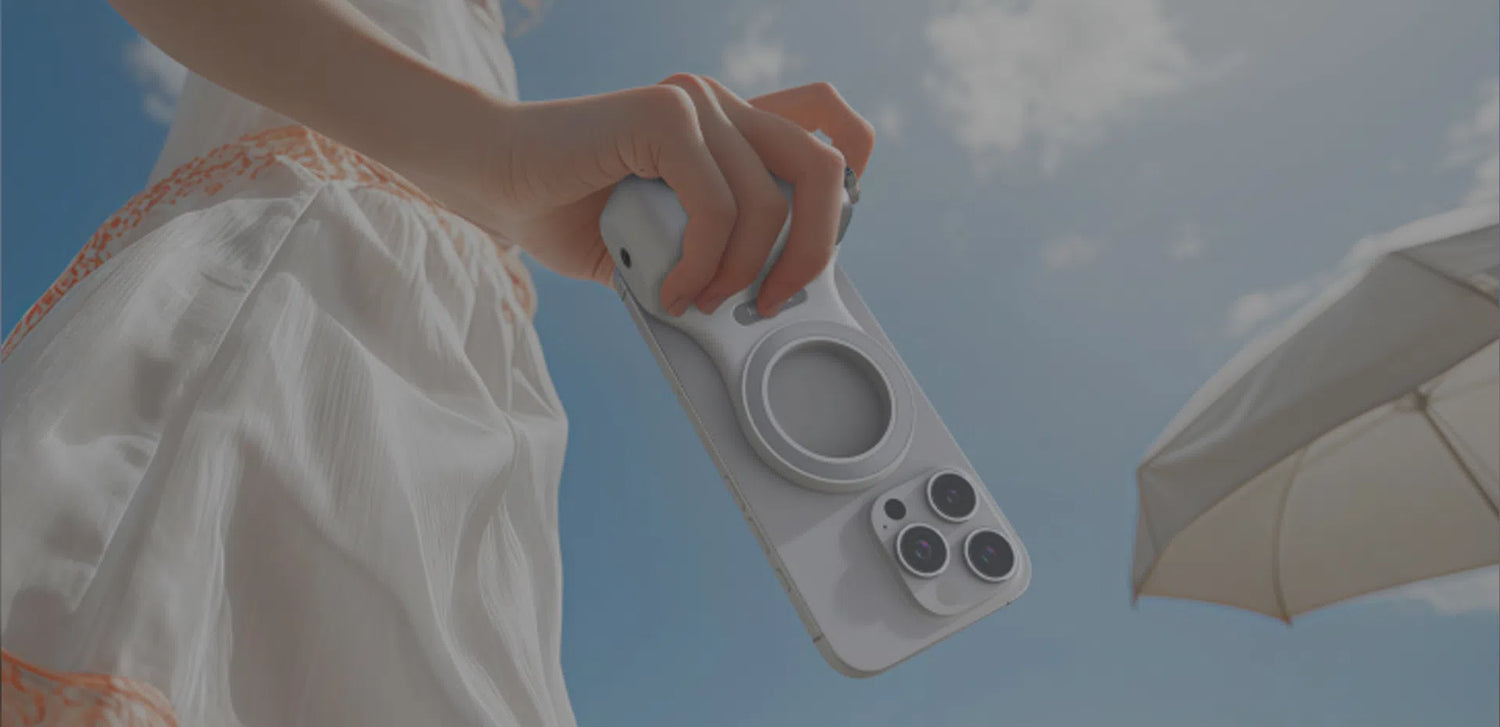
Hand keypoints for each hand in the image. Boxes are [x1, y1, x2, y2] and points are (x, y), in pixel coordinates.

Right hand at [487, 76, 874, 316]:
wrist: (489, 178)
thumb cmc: (566, 212)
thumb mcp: (661, 247)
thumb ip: (712, 260)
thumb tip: (760, 307)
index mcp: (730, 128)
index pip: (826, 126)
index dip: (850, 181)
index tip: (825, 244)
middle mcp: (721, 106)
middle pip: (824, 167)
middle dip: (814, 251)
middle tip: (773, 301)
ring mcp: (695, 104)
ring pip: (770, 201)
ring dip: (741, 273)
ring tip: (698, 301)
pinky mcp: (663, 114)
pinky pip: (718, 205)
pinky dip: (701, 262)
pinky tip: (670, 285)